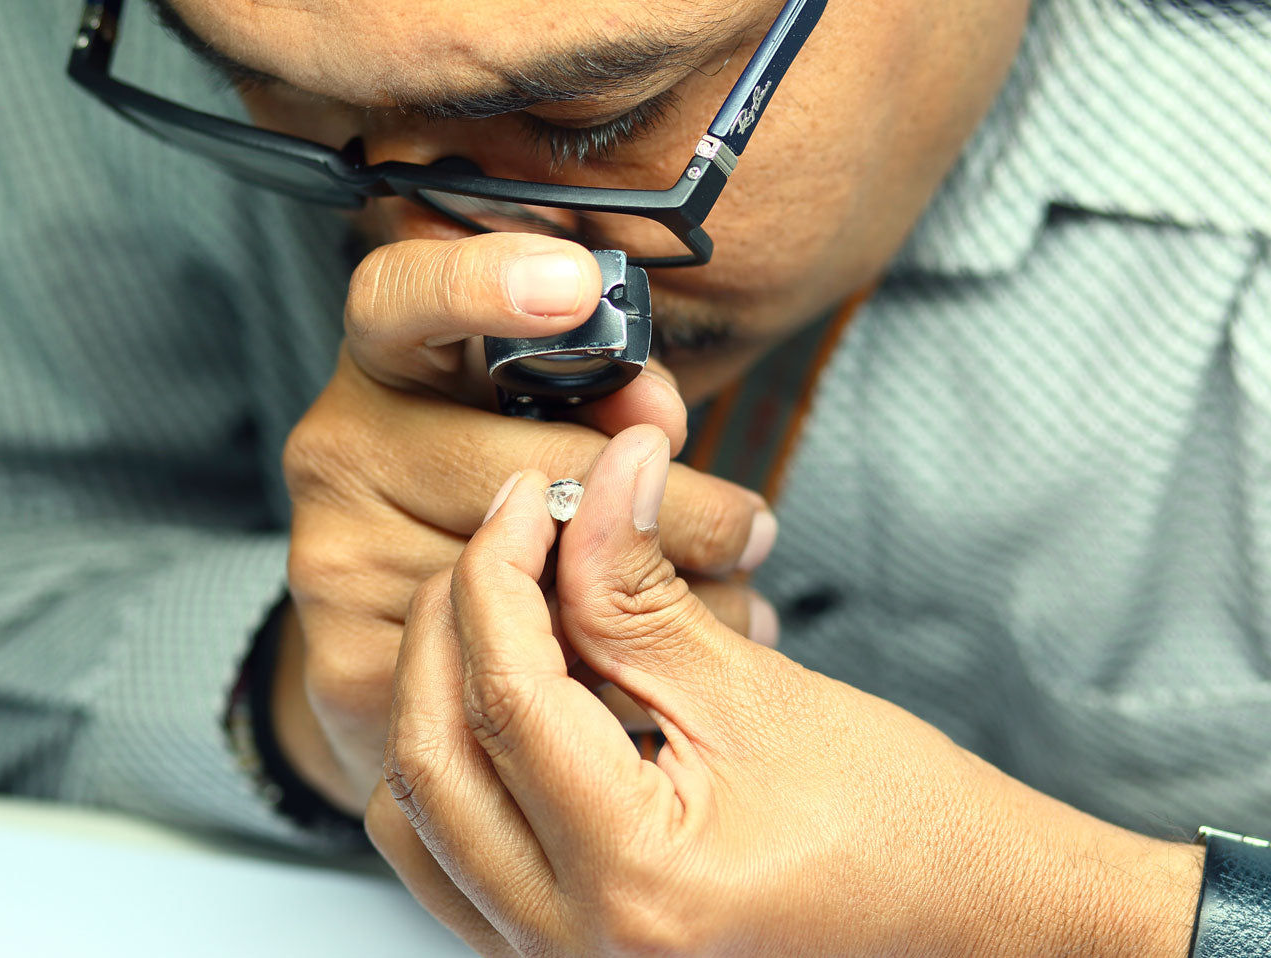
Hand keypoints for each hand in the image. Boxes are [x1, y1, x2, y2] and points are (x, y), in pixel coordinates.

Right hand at [277, 234, 778, 813]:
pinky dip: (609, 677)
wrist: (395, 633)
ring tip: (724, 601)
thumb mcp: (533, 411)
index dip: (482, 280)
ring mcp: (336, 559)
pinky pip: (509, 672)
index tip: (576, 283)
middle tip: (744, 528)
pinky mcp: (345, 662)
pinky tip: (656, 669)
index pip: (402, 295)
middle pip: (526, 468)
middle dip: (662, 506)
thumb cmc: (484, 493)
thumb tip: (654, 421)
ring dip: (658, 605)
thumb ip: (597, 393)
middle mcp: (340, 452)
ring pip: (536, 584)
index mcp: (384, 364)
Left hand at [368, 425, 1202, 956]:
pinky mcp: (557, 956)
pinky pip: (450, 860)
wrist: (971, 922)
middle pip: (433, 752)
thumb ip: (643, 589)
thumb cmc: (907, 830)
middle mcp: (574, 947)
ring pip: (418, 812)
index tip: (531, 499)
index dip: (501, 572)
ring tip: (504, 612)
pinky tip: (502, 702)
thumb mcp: (762, 692)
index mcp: (634, 880)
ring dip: (439, 695)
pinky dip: (455, 769)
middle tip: (508, 538)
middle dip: (454, 622)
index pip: (506, 696)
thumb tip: (601, 479)